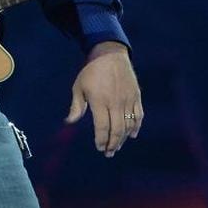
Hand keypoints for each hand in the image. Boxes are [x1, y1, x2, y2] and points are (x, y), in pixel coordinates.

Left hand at [66, 41, 142, 156]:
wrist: (110, 55)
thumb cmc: (91, 72)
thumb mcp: (79, 87)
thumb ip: (76, 106)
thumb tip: (69, 122)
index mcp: (100, 101)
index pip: (102, 127)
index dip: (101, 140)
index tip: (99, 147)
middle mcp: (115, 103)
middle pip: (117, 130)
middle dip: (112, 144)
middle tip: (108, 152)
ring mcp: (128, 100)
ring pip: (128, 125)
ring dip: (123, 139)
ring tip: (117, 146)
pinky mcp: (136, 96)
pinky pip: (138, 116)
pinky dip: (136, 127)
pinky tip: (132, 135)